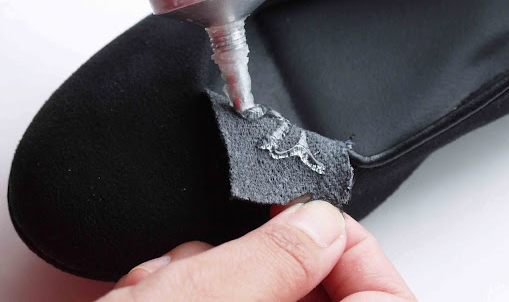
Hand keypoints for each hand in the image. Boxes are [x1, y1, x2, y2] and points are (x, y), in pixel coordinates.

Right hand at [99, 200, 415, 300]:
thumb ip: (272, 262)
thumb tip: (319, 222)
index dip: (355, 247)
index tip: (313, 216)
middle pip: (319, 294)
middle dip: (268, 260)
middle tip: (226, 248)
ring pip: (266, 294)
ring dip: (216, 273)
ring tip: (164, 283)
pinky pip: (233, 301)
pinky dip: (193, 288)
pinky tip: (154, 293)